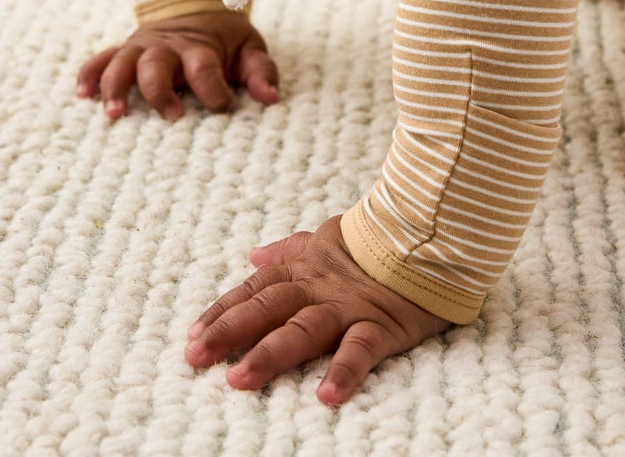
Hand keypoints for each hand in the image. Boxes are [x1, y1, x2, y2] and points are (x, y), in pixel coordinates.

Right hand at [74, 10, 279, 119]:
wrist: (197, 6)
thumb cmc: (225, 40)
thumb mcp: (249, 49)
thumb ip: (261, 72)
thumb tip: (270, 98)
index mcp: (199, 47)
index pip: (204, 67)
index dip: (214, 88)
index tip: (223, 107)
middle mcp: (167, 48)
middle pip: (156, 65)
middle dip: (160, 90)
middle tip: (171, 116)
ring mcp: (142, 48)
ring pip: (122, 63)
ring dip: (115, 86)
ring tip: (113, 114)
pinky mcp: (125, 51)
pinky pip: (101, 59)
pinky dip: (90, 74)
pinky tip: (82, 95)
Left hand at [185, 215, 453, 403]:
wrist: (431, 228)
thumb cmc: (377, 239)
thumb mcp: (326, 236)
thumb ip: (289, 250)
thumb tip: (253, 256)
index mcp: (305, 269)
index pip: (255, 290)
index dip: (223, 312)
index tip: (192, 336)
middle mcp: (320, 289)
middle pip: (268, 309)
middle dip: (230, 333)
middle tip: (195, 357)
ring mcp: (349, 307)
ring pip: (304, 330)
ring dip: (271, 353)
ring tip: (240, 380)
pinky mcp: (383, 324)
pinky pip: (361, 349)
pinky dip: (344, 370)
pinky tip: (326, 396)